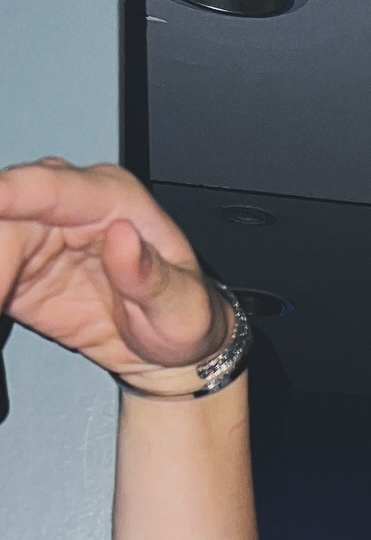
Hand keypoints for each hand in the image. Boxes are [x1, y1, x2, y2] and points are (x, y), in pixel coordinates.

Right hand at [0, 157, 227, 388]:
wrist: (170, 352)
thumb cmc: (184, 315)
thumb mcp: (184, 306)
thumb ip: (153, 276)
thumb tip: (124, 238)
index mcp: (116, 199)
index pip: (60, 187)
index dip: (21, 191)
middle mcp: (71, 207)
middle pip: (10, 210)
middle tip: (2, 288)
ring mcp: (40, 235)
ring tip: (4, 299)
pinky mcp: (20, 267)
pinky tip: (0, 306)